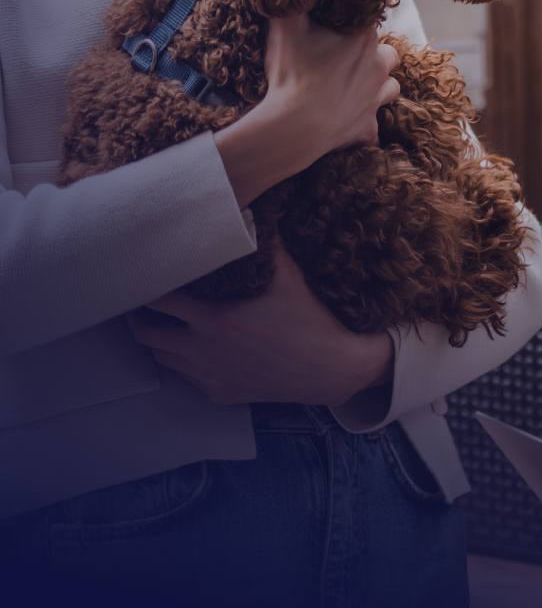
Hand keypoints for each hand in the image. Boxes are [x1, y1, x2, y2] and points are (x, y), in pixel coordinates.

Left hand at [127, 238, 393, 407]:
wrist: (334, 368)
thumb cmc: (313, 320)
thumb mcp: (291, 276)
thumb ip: (268, 244)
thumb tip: (256, 212)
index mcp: (214, 319)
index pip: (159, 302)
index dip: (146, 288)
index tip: (145, 276)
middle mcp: (204, 351)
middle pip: (147, 334)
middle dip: (141, 316)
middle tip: (144, 301)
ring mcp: (210, 377)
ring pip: (163, 358)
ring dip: (159, 339)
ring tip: (165, 323)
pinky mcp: (221, 395)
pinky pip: (187, 378)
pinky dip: (184, 362)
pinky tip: (197, 348)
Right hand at [214, 14, 399, 206]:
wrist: (294, 127)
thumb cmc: (293, 74)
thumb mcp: (286, 28)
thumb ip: (294, 3)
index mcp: (365, 39)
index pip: (366, 23)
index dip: (349, 28)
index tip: (331, 34)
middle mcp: (378, 68)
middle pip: (387, 55)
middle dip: (372, 56)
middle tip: (342, 61)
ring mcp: (375, 100)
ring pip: (390, 88)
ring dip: (377, 87)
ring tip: (351, 89)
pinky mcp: (367, 128)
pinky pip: (372, 128)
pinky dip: (361, 126)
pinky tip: (346, 124)